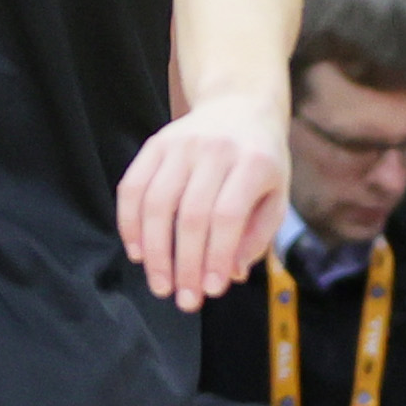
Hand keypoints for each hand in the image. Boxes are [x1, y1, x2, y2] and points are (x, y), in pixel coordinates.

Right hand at [114, 90, 286, 310]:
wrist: (239, 106)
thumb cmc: (260, 162)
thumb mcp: (276, 196)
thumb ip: (257, 238)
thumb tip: (231, 275)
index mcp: (253, 161)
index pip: (228, 216)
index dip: (216, 257)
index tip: (211, 290)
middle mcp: (215, 149)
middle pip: (190, 215)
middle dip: (184, 264)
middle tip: (183, 299)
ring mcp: (180, 143)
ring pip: (156, 204)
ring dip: (154, 252)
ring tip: (160, 284)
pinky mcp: (154, 144)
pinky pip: (132, 188)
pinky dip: (129, 224)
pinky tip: (137, 252)